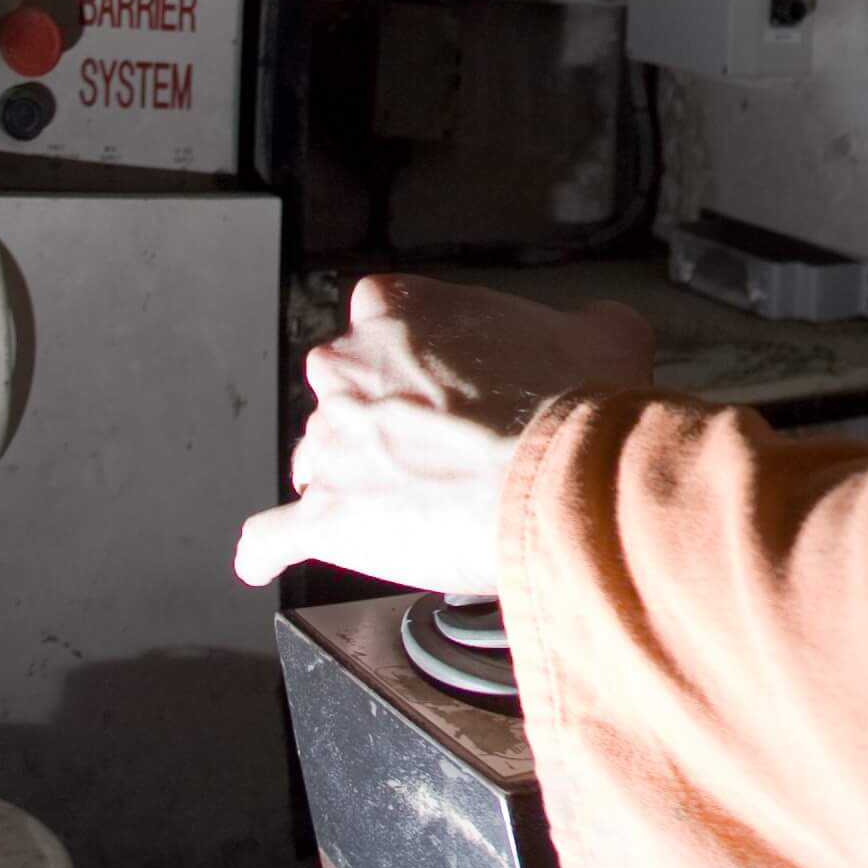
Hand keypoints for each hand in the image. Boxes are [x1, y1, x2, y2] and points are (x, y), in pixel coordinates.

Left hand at [234, 274, 656, 597]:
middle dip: (380, 416)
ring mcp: (328, 446)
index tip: (446, 374)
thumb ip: (583, 325)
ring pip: (316, 459)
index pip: (382, 312)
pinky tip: (265, 558)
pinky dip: (268, 549)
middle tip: (438, 446)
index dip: (417, 349)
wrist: (559, 479)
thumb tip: (597, 333)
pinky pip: (274, 535)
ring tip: (398, 508)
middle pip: (344, 388)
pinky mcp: (324, 519)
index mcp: (398, 309)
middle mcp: (346, 369)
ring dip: (348, 479)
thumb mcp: (603, 334)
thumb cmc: (572, 402)